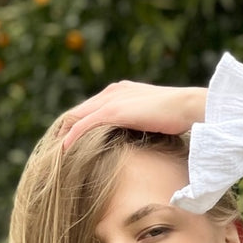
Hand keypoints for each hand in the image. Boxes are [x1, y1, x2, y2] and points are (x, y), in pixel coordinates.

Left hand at [58, 82, 206, 151]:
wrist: (187, 106)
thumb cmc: (177, 115)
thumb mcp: (152, 117)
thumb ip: (138, 122)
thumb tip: (135, 139)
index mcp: (120, 91)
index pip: (91, 108)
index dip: (78, 124)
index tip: (69, 141)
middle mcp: (112, 92)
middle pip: (79, 111)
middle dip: (65, 129)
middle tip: (54, 148)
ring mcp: (111, 100)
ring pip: (77, 117)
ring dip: (64, 134)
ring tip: (54, 152)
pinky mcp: (113, 111)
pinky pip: (83, 125)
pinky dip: (72, 137)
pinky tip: (63, 150)